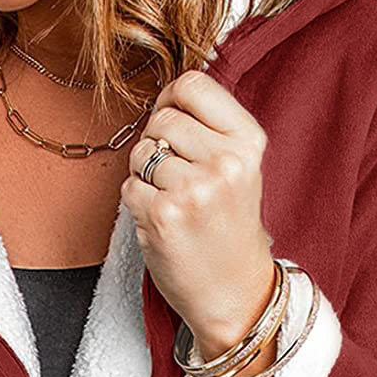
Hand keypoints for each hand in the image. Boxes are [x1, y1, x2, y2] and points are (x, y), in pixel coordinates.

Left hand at [120, 70, 275, 357]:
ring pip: (142, 153)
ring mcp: (193, 190)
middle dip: (156, 143)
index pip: (193, 85)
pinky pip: (129, 187)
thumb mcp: (239, 168)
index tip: (171, 121)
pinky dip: (137, 203)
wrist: (234, 292)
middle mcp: (225, 162)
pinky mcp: (163, 216)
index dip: (171, 99)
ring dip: (144, 175)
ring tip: (171, 200)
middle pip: (163, 119)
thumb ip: (210, 128)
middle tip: (173, 176)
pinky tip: (161, 221)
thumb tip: (166, 95)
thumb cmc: (230, 229)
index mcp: (247, 142)